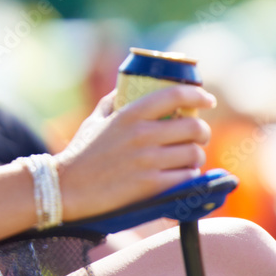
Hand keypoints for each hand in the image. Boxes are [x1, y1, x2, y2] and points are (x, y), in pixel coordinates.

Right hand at [55, 85, 214, 220]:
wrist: (68, 187)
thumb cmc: (81, 153)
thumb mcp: (95, 120)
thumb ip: (113, 102)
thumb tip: (129, 87)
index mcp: (129, 114)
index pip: (174, 95)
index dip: (197, 95)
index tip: (207, 100)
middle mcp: (142, 135)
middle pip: (194, 127)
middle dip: (201, 133)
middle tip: (197, 137)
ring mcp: (148, 161)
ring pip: (194, 154)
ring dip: (195, 157)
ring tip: (187, 159)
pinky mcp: (151, 186)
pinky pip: (187, 178)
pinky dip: (189, 177)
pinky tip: (180, 176)